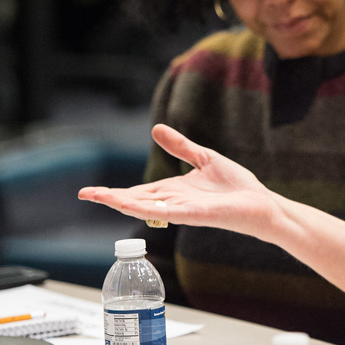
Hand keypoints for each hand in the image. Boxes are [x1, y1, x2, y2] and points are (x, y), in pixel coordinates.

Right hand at [78, 124, 281, 240]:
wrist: (260, 203)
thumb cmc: (236, 186)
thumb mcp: (204, 159)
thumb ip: (181, 147)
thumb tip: (157, 129)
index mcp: (174, 191)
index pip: (138, 191)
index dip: (114, 191)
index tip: (90, 191)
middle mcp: (173, 202)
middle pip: (135, 200)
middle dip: (109, 197)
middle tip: (84, 194)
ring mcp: (182, 210)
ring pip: (144, 207)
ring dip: (120, 201)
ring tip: (96, 196)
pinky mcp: (194, 215)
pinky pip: (165, 212)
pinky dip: (145, 208)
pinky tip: (127, 203)